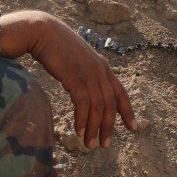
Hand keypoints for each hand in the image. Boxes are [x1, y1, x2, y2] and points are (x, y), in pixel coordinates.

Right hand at [0, 11, 135, 147]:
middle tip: (105, 144)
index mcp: (103, 67)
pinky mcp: (74, 76)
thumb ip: (87, 74)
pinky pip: (82, 103)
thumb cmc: (58, 47)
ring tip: (89, 144)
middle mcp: (100, 70)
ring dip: (94, 127)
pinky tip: (79, 130)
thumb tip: (87, 90)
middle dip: (108, 126)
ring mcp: (88, 73)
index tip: (133, 128)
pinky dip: (82, 119)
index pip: (121, 92)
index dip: (128, 111)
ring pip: (98, 106)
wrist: (43, 31)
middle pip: (110, 104)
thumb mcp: (79, 60)